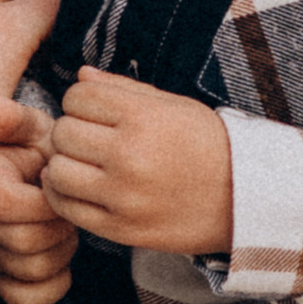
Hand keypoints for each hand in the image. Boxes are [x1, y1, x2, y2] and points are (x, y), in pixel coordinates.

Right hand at [0, 98, 78, 303]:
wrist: (33, 176)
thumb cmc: (35, 149)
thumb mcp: (30, 128)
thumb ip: (13, 119)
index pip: (8, 205)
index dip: (44, 202)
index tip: (56, 184)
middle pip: (23, 243)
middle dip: (58, 226)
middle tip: (69, 208)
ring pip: (29, 270)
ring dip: (60, 251)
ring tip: (63, 228)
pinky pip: (28, 298)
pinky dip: (53, 283)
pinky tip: (59, 256)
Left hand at [40, 66, 233, 258]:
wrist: (245, 199)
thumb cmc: (209, 145)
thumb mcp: (174, 106)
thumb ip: (123, 89)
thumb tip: (80, 75)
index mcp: (143, 117)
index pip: (77, 96)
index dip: (82, 101)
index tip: (97, 111)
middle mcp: (130, 155)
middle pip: (62, 132)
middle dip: (72, 131)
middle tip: (90, 139)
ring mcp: (124, 196)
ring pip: (57, 171)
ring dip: (64, 164)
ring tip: (84, 164)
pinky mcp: (121, 228)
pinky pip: (67, 208)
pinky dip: (63, 195)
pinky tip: (79, 187)